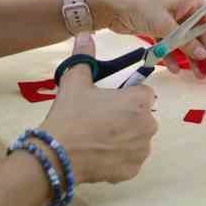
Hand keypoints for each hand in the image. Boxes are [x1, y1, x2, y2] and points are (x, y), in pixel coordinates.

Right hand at [41, 32, 158, 184]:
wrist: (57, 154)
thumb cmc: (70, 115)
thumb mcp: (75, 82)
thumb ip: (84, 57)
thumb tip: (84, 34)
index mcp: (140, 101)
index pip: (143, 94)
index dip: (126, 97)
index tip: (109, 102)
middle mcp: (148, 125)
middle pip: (141, 117)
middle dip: (125, 118)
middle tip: (99, 121)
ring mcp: (141, 150)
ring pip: (136, 139)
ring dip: (123, 138)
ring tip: (96, 139)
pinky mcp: (132, 171)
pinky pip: (129, 160)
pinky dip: (117, 158)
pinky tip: (98, 155)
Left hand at [87, 0, 205, 76]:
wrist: (110, 7)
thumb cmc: (140, 6)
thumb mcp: (164, 24)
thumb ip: (185, 41)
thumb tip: (204, 56)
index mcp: (192, 3)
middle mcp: (186, 13)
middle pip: (203, 37)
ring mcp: (173, 24)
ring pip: (189, 45)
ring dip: (194, 61)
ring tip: (197, 77)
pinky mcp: (161, 33)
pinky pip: (173, 48)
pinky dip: (175, 59)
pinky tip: (175, 70)